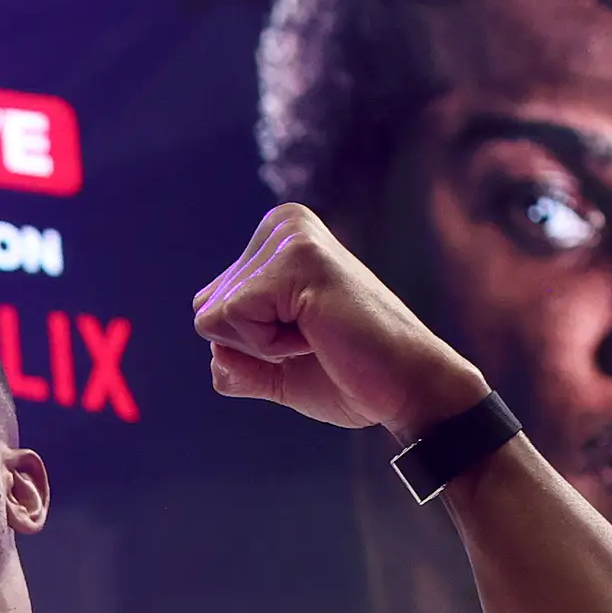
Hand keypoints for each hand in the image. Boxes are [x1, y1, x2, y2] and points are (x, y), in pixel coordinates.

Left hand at [193, 201, 491, 436]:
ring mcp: (290, 237)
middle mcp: (282, 224)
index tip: (304, 337)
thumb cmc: (347, 375)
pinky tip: (319, 332)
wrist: (407, 388)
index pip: (207, 307)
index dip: (248, 344)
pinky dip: (269, 346)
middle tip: (315, 338)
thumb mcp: (271, 367)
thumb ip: (230, 354)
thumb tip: (206, 330)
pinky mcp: (297, 258)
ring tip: (320, 333)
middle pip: (204, 309)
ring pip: (211, 317)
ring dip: (262, 347)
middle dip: (250, 345)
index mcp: (275, 239)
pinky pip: (230, 320)